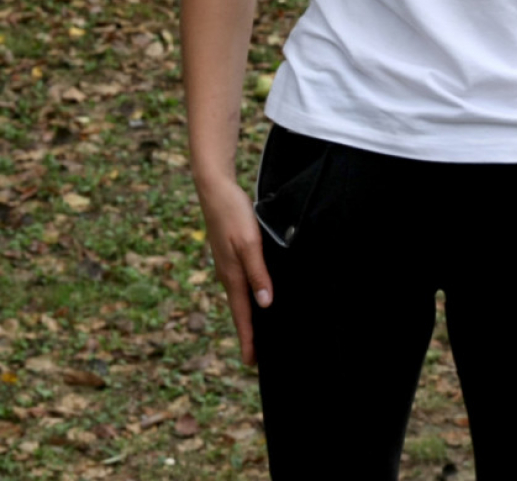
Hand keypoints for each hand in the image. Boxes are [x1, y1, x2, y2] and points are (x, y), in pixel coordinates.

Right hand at [196, 178, 272, 364]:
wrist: (215, 189)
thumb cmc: (234, 214)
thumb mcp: (250, 243)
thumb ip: (258, 273)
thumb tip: (264, 304)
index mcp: (232, 275)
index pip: (242, 314)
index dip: (248, 338)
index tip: (251, 363)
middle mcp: (228, 274)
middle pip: (239, 310)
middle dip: (247, 333)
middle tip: (255, 356)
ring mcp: (227, 264)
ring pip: (239, 296)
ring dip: (247, 315)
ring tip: (257, 331)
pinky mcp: (229, 253)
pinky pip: (239, 281)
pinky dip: (247, 295)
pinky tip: (254, 295)